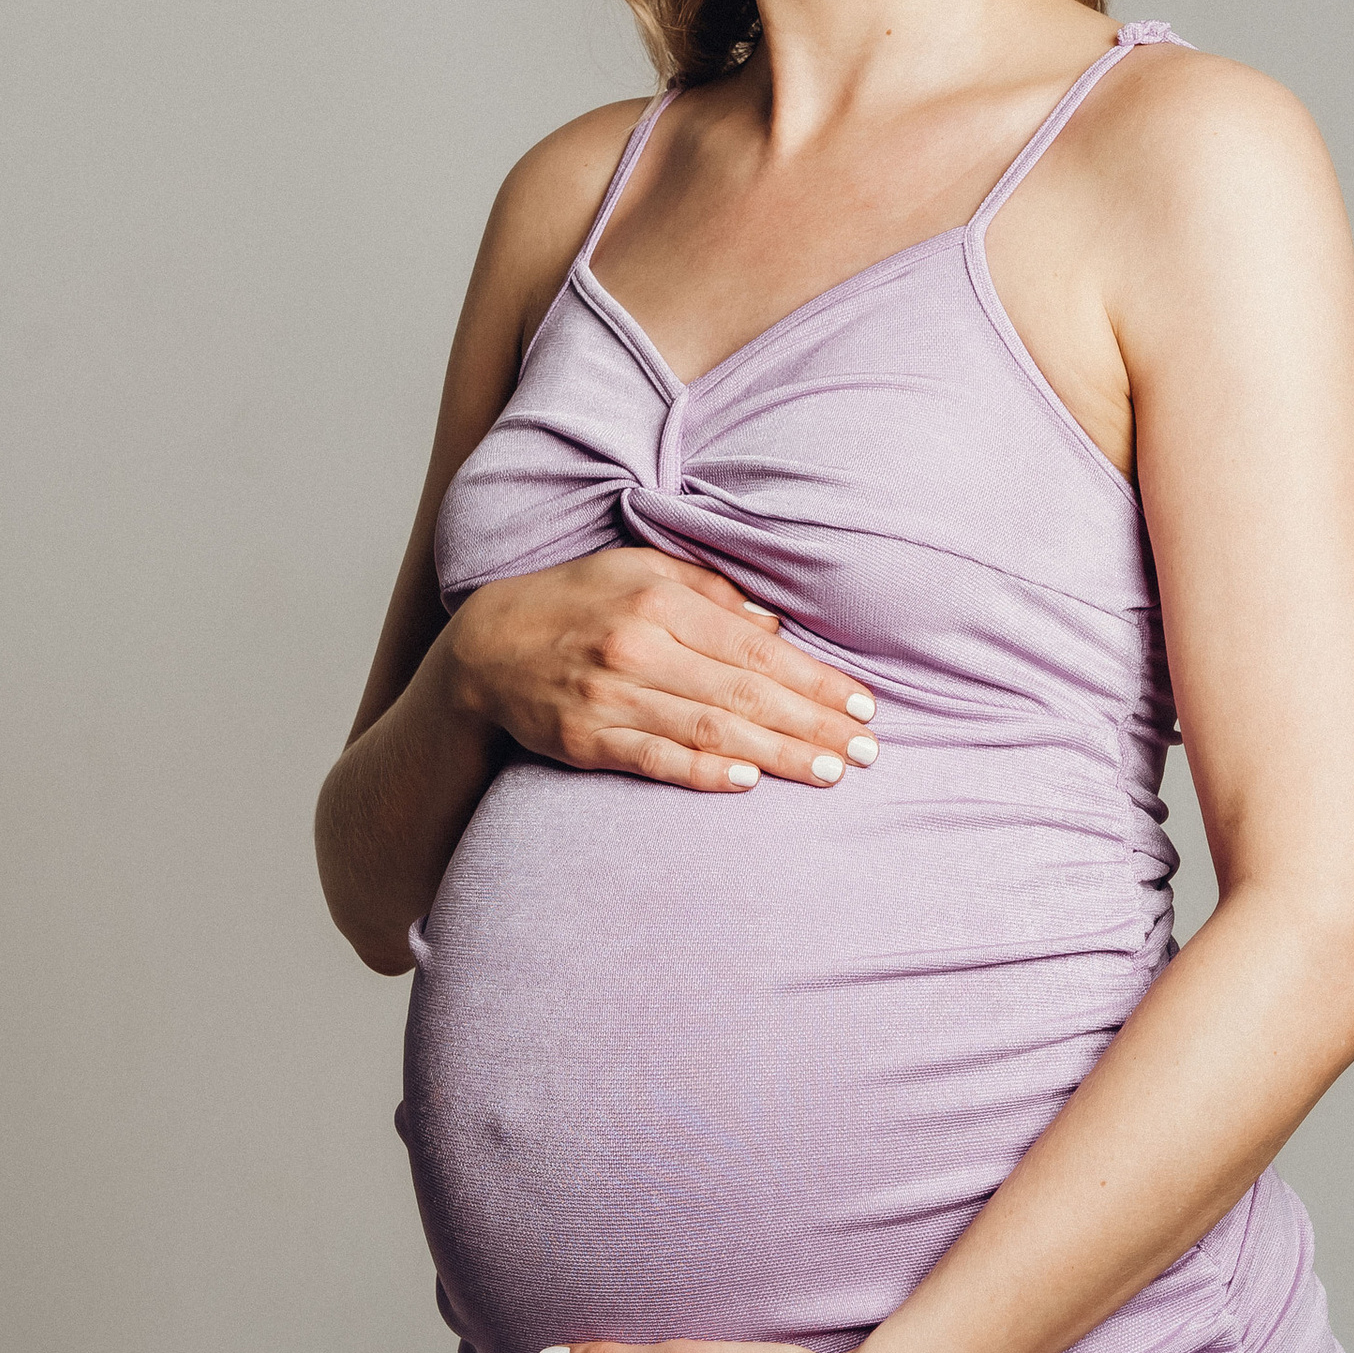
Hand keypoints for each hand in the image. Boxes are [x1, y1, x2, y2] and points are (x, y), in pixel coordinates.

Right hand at [444, 548, 876, 792]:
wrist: (486, 649)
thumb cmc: (577, 601)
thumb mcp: (639, 569)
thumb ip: (711, 592)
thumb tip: (775, 628)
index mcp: (659, 600)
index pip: (755, 648)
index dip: (814, 679)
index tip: (863, 704)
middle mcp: (636, 646)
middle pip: (742, 694)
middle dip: (813, 724)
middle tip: (868, 751)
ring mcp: (608, 697)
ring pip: (708, 731)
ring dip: (776, 755)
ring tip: (829, 771)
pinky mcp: (584, 740)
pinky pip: (654, 760)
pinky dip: (701, 773)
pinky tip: (748, 783)